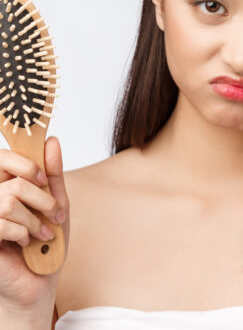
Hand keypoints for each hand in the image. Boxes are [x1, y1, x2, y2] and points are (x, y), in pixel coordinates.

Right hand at [0, 136, 68, 312]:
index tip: (44, 180)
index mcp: (3, 188)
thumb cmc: (46, 244)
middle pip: (12, 181)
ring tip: (43, 234)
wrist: (38, 283)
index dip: (26, 164)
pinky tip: (26, 243)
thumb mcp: (57, 205)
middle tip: (55, 215)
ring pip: (9, 201)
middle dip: (42, 198)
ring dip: (35, 220)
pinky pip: (2, 223)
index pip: (3, 158)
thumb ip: (52, 175)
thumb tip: (51, 141)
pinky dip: (23, 233)